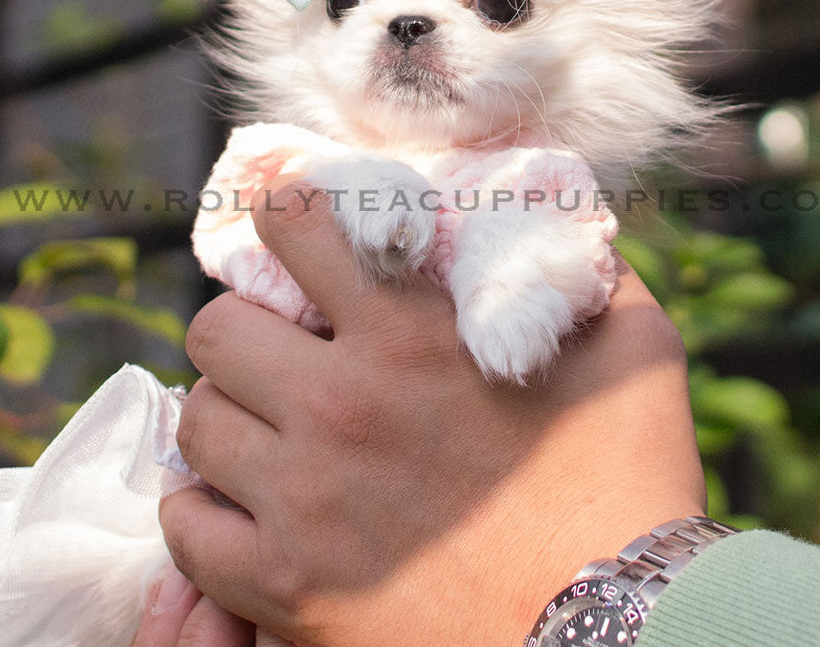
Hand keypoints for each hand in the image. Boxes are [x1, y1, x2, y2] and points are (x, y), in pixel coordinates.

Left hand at [160, 184, 703, 646]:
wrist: (620, 632)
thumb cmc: (632, 484)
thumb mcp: (634, 344)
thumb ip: (578, 267)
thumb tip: (547, 214)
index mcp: (411, 335)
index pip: (293, 226)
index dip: (289, 216)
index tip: (295, 234)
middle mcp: (338, 405)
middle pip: (217, 327)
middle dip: (248, 326)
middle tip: (286, 350)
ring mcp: (301, 501)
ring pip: (196, 419)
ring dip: (231, 413)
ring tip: (271, 428)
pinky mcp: (283, 585)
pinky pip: (186, 527)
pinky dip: (206, 510)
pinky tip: (249, 504)